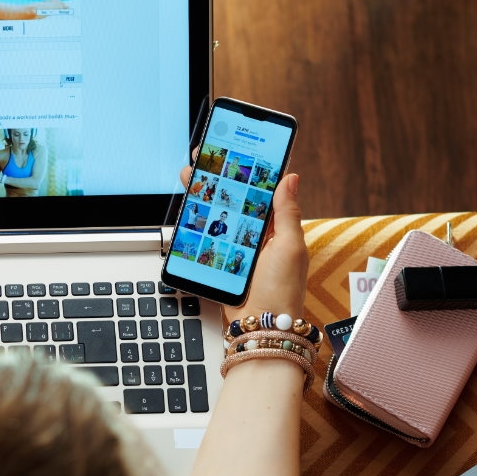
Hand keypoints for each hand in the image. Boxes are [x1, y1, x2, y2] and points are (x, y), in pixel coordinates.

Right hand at [178, 167, 307, 320]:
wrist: (260, 327)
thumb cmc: (282, 290)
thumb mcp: (289, 246)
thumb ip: (287, 212)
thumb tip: (291, 177)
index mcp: (276, 226)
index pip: (263, 190)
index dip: (250, 169)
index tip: (235, 148)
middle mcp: (256, 234)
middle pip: (235, 198)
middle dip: (218, 177)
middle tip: (202, 158)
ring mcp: (236, 247)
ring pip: (216, 214)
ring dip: (203, 196)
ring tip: (190, 179)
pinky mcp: (219, 261)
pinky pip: (205, 238)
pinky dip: (194, 223)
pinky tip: (186, 209)